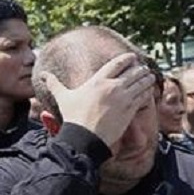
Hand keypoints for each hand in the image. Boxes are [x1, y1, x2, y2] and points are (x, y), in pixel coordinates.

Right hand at [40, 53, 155, 146]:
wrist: (84, 137)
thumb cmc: (74, 117)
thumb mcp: (63, 97)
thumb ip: (55, 84)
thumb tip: (43, 75)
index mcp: (98, 80)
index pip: (117, 63)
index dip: (127, 59)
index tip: (133, 57)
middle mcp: (112, 86)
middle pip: (133, 71)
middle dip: (140, 69)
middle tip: (144, 68)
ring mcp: (123, 98)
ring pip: (141, 83)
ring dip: (147, 79)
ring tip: (150, 77)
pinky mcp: (130, 110)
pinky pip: (143, 97)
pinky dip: (148, 93)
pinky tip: (150, 91)